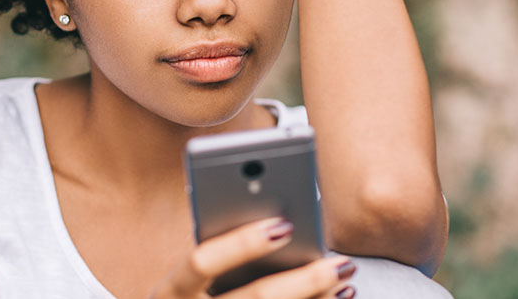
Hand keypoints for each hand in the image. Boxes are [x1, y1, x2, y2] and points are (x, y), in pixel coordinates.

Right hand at [149, 218, 356, 298]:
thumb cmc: (188, 297)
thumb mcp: (187, 278)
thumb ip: (218, 254)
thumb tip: (280, 226)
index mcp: (172, 290)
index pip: (202, 261)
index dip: (241, 243)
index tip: (284, 225)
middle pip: (256, 298)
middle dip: (304, 279)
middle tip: (339, 262)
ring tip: (344, 279)